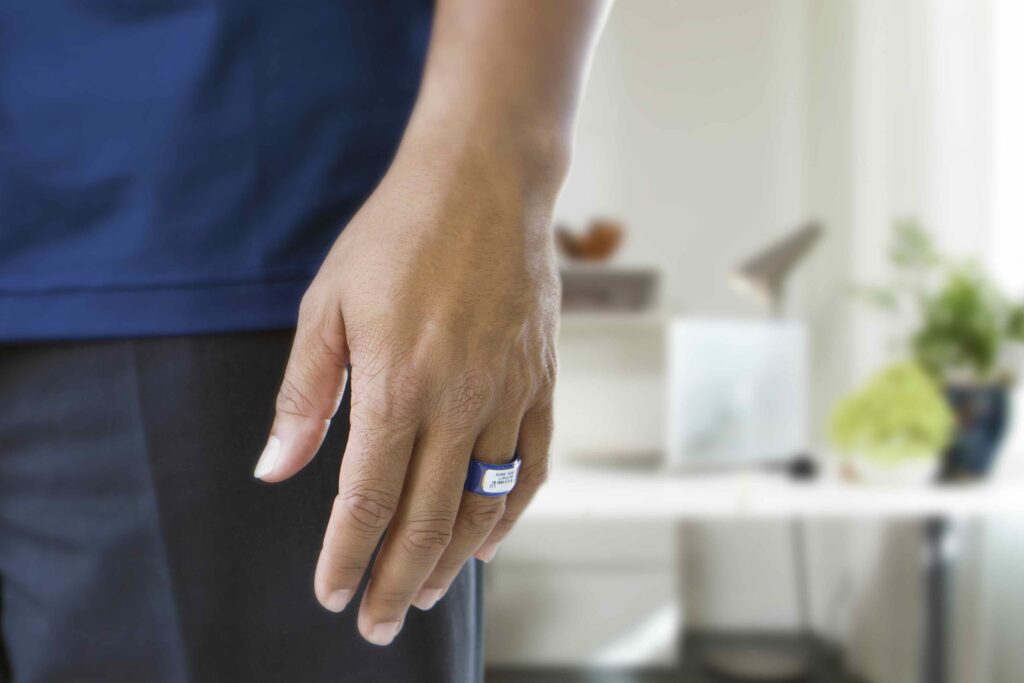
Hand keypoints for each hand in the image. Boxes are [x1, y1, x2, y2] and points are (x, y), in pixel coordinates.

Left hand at [254, 130, 562, 645]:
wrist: (485, 180)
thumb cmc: (397, 234)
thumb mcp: (327, 305)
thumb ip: (304, 395)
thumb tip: (275, 469)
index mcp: (399, 385)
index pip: (368, 499)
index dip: (346, 555)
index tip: (330, 594)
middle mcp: (461, 402)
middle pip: (428, 520)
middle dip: (395, 581)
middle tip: (375, 623)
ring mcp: (511, 394)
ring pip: (484, 504)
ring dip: (452, 560)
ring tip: (424, 593)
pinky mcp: (543, 381)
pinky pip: (533, 466)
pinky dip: (511, 513)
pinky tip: (488, 539)